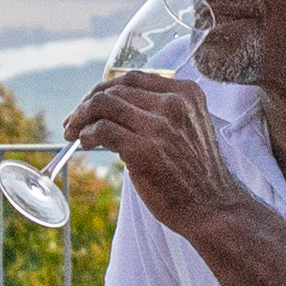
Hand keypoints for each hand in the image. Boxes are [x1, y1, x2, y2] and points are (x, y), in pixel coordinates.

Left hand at [64, 71, 248, 231]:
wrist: (213, 206)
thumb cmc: (196, 172)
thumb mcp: (187, 127)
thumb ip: (159, 111)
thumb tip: (113, 107)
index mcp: (185, 93)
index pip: (132, 78)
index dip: (104, 89)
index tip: (89, 103)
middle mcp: (174, 104)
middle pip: (114, 89)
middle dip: (87, 104)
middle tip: (73, 121)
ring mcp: (159, 126)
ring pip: (103, 105)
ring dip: (81, 118)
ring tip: (74, 133)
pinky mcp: (144, 150)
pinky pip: (102, 130)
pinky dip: (87, 135)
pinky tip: (85, 144)